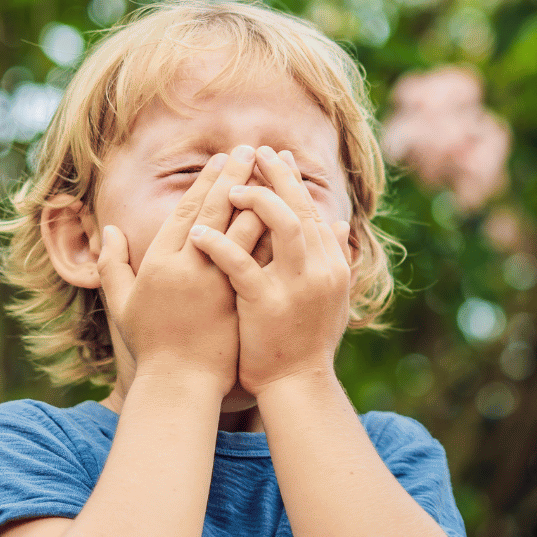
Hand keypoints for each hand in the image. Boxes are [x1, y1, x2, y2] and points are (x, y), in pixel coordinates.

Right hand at [95, 146, 268, 393]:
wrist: (182, 384)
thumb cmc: (151, 345)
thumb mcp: (123, 303)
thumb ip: (113, 264)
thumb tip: (108, 229)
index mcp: (160, 264)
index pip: (187, 213)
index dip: (204, 184)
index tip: (219, 160)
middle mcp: (189, 269)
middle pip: (215, 212)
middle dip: (233, 178)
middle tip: (248, 150)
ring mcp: (218, 284)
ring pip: (243, 232)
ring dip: (259, 198)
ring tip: (272, 174)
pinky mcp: (242, 300)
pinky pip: (262, 260)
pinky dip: (275, 236)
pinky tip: (290, 216)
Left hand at [187, 145, 353, 397]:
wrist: (298, 386)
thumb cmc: (308, 344)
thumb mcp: (331, 298)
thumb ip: (335, 258)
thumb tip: (339, 223)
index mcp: (331, 265)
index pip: (312, 210)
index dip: (293, 181)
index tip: (275, 157)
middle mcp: (320, 270)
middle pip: (300, 208)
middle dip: (277, 176)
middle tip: (254, 151)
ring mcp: (296, 285)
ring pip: (282, 225)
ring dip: (254, 200)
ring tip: (228, 186)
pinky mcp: (266, 302)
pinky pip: (240, 264)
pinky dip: (219, 244)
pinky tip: (198, 232)